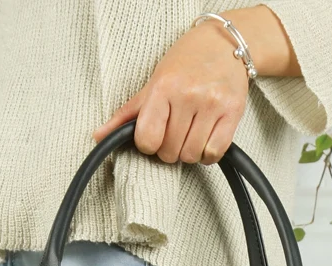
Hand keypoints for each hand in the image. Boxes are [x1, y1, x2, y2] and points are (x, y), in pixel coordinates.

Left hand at [92, 17, 250, 165]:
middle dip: (169, 148)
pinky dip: (207, 154)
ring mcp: (212, 104)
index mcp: (164, 87)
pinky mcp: (233, 113)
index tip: (155, 135)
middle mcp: (188, 95)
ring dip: (189, 152)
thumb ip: (127, 114)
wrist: (224, 44)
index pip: (147, 139)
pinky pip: (214, 153)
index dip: (149, 144)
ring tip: (190, 133)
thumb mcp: (153, 83)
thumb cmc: (185, 63)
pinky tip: (205, 138)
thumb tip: (98, 136)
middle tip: (175, 131)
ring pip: (191, 155)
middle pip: (170, 152)